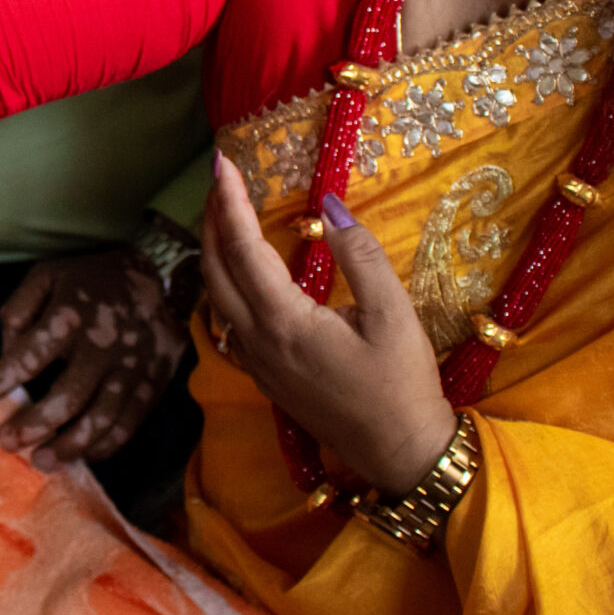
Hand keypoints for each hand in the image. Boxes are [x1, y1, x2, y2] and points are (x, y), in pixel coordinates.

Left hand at [0, 249, 190, 469]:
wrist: (153, 275)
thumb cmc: (89, 279)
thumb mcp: (46, 275)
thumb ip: (19, 310)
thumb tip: (6, 350)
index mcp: (71, 315)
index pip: (29, 355)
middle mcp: (102, 345)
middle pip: (67, 397)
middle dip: (33, 425)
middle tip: (6, 442)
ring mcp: (131, 367)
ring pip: (101, 419)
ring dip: (69, 447)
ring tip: (42, 461)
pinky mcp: (153, 382)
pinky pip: (129, 423)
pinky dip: (104, 446)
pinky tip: (81, 456)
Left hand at [199, 160, 455, 495]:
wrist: (398, 452)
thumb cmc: (401, 383)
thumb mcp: (393, 315)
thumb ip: (361, 256)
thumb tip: (331, 205)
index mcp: (284, 322)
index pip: (243, 248)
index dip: (230, 202)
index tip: (223, 162)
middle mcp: (257, 341)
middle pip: (214, 269)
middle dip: (211, 218)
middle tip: (221, 178)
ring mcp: (255, 361)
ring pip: (215, 295)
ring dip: (214, 250)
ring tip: (226, 212)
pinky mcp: (263, 374)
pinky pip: (227, 318)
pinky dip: (225, 281)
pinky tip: (240, 267)